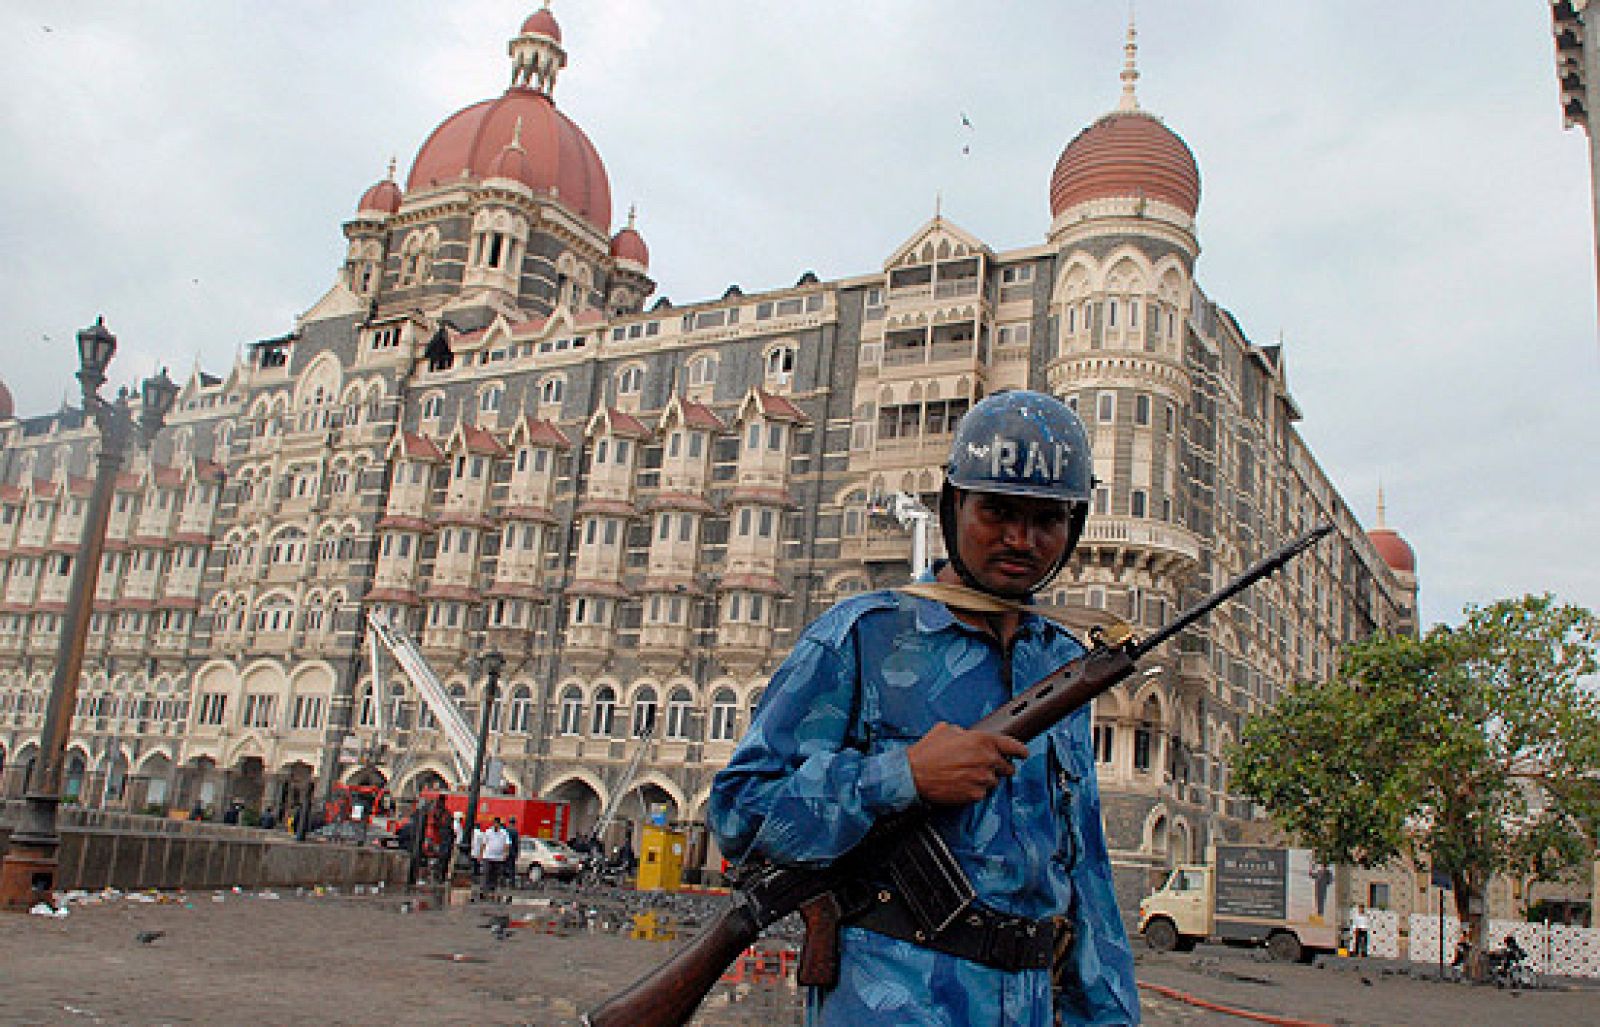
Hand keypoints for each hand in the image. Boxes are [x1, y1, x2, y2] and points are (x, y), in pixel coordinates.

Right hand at [907, 722, 1030, 804]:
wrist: (913, 775)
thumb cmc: (927, 753)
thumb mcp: (946, 730)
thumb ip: (966, 733)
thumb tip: (970, 737)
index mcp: (982, 741)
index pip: (1013, 746)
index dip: (1021, 750)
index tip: (1023, 753)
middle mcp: (986, 759)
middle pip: (1007, 767)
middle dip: (1000, 766)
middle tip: (986, 765)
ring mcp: (982, 779)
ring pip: (994, 781)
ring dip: (985, 778)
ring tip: (967, 775)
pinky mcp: (975, 794)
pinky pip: (983, 792)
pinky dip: (975, 789)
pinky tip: (962, 783)